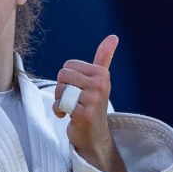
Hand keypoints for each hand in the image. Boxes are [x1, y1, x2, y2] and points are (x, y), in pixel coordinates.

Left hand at [55, 35, 126, 171]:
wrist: (94, 135)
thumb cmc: (93, 105)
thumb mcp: (100, 79)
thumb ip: (104, 57)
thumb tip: (113, 37)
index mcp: (102, 73)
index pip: (68, 65)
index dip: (67, 78)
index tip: (78, 89)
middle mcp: (100, 85)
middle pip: (62, 75)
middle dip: (61, 89)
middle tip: (72, 100)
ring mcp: (94, 100)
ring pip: (60, 89)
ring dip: (59, 100)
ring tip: (71, 107)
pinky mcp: (85, 113)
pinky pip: (61, 104)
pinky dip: (59, 110)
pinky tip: (67, 116)